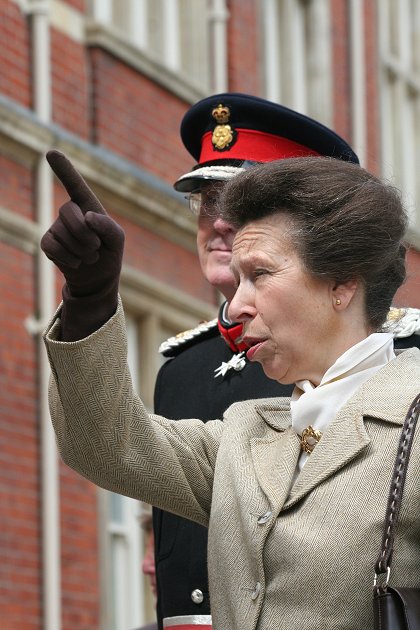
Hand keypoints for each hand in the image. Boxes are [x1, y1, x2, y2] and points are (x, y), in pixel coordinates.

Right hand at [41, 150, 124, 339]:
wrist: (98, 278)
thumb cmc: (109, 253)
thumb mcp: (116, 239)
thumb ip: (108, 225)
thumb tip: (87, 216)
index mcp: (87, 206)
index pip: (74, 184)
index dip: (64, 169)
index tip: (51, 152)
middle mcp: (70, 212)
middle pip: (68, 211)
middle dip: (85, 232)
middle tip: (96, 247)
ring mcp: (56, 226)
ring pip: (63, 232)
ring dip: (82, 250)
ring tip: (90, 256)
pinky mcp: (48, 243)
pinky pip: (52, 246)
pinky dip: (69, 258)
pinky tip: (76, 262)